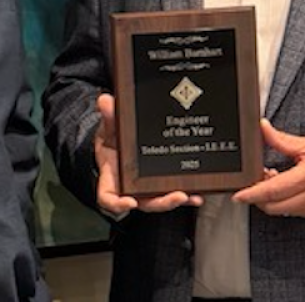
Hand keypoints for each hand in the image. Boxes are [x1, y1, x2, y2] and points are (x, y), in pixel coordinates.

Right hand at [94, 93, 203, 214]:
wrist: (119, 139)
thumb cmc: (111, 138)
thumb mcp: (108, 126)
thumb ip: (108, 116)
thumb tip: (106, 101)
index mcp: (112, 177)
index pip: (109, 197)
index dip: (118, 203)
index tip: (129, 202)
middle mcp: (129, 188)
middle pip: (144, 202)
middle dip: (161, 202)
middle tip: (176, 196)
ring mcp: (146, 188)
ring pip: (160, 200)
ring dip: (177, 200)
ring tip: (190, 195)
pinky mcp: (159, 183)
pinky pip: (171, 191)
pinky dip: (186, 194)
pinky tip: (198, 192)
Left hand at [232, 119, 304, 217]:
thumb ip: (281, 140)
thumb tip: (263, 128)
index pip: (272, 191)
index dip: (252, 194)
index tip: (238, 195)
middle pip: (272, 206)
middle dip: (258, 196)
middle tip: (257, 180)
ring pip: (281, 210)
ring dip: (270, 199)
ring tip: (273, 179)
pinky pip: (291, 212)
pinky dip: (282, 202)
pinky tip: (284, 188)